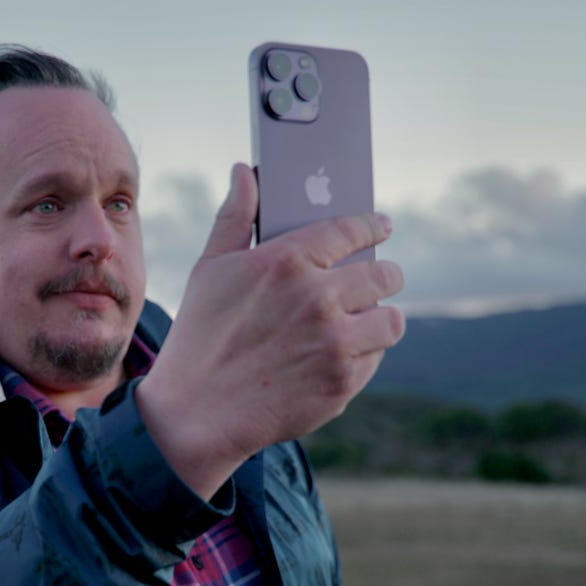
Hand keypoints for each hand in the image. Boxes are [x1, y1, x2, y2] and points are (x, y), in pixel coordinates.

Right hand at [136, 163, 404, 498]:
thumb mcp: (209, 269)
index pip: (350, 230)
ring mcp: (334, 342)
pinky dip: (363, 356)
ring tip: (364, 321)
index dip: (372, 226)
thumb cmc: (199, 336)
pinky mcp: (343, 382)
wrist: (196, 414)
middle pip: (384, 275)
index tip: (382, 226)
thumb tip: (245, 171)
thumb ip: (234, 217)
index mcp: (285, 261)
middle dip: (384, 275)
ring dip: (379, 319)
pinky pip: (374, 358)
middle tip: (378, 280)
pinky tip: (339, 356)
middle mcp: (317, 297)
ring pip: (389, 320)